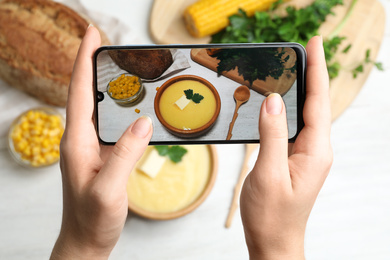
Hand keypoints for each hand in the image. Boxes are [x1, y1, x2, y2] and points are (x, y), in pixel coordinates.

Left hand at [50, 26, 152, 258]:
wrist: (86, 241)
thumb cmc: (91, 219)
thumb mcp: (109, 188)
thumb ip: (126, 154)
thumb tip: (143, 122)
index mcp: (77, 142)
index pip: (80, 91)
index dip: (84, 60)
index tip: (92, 34)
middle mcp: (81, 139)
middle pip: (86, 93)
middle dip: (94, 64)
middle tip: (109, 44)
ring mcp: (90, 147)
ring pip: (98, 107)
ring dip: (107, 83)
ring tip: (122, 67)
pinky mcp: (101, 154)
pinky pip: (110, 123)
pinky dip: (119, 107)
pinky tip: (132, 105)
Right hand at [240, 36, 332, 259]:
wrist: (274, 241)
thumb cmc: (271, 215)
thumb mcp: (268, 173)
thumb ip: (272, 136)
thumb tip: (272, 102)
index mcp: (315, 151)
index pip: (318, 102)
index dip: (318, 70)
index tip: (315, 44)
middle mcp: (316, 150)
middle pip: (317, 104)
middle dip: (314, 73)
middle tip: (306, 49)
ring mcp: (306, 155)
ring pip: (306, 114)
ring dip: (303, 89)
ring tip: (298, 67)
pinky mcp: (295, 159)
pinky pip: (295, 127)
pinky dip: (291, 108)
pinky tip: (283, 101)